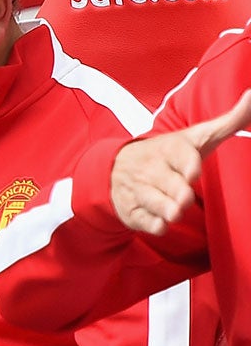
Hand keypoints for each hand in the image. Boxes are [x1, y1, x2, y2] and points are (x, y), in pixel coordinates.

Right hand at [109, 89, 250, 235]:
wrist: (117, 166)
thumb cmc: (169, 152)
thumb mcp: (196, 136)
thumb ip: (229, 121)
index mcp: (169, 148)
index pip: (180, 156)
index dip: (188, 165)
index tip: (193, 173)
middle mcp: (151, 169)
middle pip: (169, 183)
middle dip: (178, 193)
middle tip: (185, 198)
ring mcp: (139, 190)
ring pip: (154, 202)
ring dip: (167, 210)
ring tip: (175, 212)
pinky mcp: (130, 210)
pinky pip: (143, 221)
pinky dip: (153, 224)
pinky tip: (162, 222)